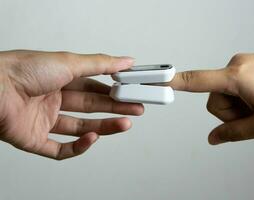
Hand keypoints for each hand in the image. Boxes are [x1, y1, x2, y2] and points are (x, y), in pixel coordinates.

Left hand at [0, 50, 143, 159]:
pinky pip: (60, 148)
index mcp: (60, 80)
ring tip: (125, 124)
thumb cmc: (24, 70)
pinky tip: (92, 138)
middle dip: (115, 108)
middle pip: (91, 107)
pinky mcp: (35, 139)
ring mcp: (44, 120)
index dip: (113, 91)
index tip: (131, 92)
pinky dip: (78, 146)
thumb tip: (126, 61)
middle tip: (136, 109)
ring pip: (80, 128)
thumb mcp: (69, 62)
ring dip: (104, 127)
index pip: (94, 87)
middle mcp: (53, 99)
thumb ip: (100, 64)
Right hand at [168, 54, 253, 144]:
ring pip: (223, 95)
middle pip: (213, 99)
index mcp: (237, 76)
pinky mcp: (247, 65)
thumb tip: (213, 139)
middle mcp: (236, 65)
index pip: (196, 80)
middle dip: (229, 112)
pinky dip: (242, 97)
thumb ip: (233, 134)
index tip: (156, 82)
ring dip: (237, 106)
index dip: (174, 83)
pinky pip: (233, 86)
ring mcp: (242, 64)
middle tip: (253, 113)